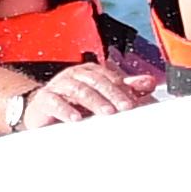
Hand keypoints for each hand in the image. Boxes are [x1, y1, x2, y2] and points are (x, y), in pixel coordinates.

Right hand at [16, 62, 158, 124]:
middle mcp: (75, 75)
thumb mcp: (101, 96)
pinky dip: (65, 110)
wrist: (41, 112)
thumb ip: (124, 89)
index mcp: (90, 72)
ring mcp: (58, 86)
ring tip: (106, 113)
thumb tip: (149, 82)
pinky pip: (54, 102)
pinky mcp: (44, 100)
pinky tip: (76, 119)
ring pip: (78, 89)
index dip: (123, 88)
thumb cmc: (73, 103)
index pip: (109, 77)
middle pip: (96, 81)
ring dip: (94, 101)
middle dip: (112, 94)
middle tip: (125, 108)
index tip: (134, 102)